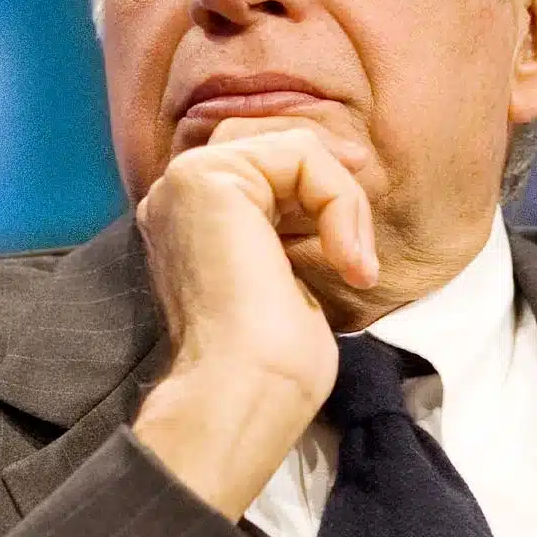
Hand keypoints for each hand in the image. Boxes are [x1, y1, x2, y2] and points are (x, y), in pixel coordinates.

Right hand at [130, 118, 377, 519]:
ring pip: (294, 145)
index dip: (321, 189)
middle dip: (333, 184)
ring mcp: (185, 181)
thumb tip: (333, 202)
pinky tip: (345, 257)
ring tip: (354, 261)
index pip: (266, 168)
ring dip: (341, 199)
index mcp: (191, 222)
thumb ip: (291, 230)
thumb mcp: (288, 276)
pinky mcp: (207, 176)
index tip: (355, 245)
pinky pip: (302, 154)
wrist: (246, 392)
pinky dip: (339, 201)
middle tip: (359, 247)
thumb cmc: (272, 360)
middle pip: (277, 144)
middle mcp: (177, 195)